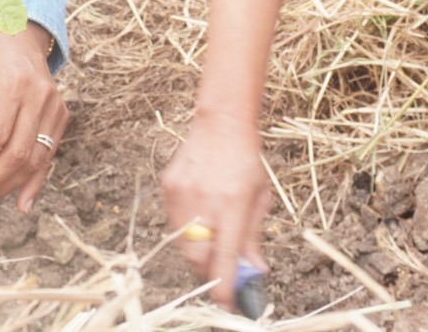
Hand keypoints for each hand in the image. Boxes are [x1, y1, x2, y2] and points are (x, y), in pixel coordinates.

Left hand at [0, 23, 66, 211]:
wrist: (20, 38)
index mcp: (13, 85)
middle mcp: (39, 96)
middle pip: (18, 152)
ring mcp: (54, 107)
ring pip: (35, 159)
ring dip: (9, 185)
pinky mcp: (61, 117)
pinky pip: (47, 156)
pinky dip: (34, 182)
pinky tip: (21, 203)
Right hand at [160, 113, 270, 310]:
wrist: (220, 123)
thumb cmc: (246, 160)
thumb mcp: (260, 198)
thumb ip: (253, 237)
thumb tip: (254, 272)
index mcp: (233, 204)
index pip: (224, 258)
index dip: (223, 287)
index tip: (226, 304)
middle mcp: (204, 201)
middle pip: (197, 257)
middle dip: (208, 273)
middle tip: (220, 273)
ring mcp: (181, 194)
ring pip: (182, 244)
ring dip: (198, 252)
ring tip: (211, 240)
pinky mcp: (167, 187)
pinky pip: (174, 223)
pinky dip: (187, 230)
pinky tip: (199, 215)